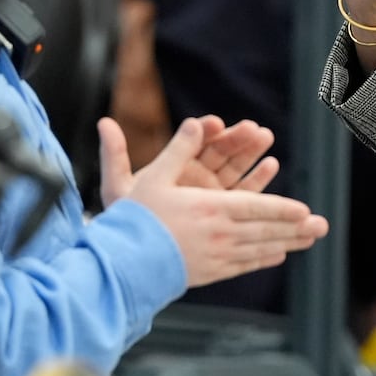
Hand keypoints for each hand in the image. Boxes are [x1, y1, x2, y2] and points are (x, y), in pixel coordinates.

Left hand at [98, 116, 279, 206]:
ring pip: (236, 168)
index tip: (215, 123)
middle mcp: (197, 175)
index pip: (193, 142)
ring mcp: (213, 192)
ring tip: (265, 137)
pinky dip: (258, 179)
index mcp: (174, 165)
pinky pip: (245, 193)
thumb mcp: (119, 185)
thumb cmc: (129, 217)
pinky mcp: (226, 209)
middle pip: (220, 152)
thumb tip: (104, 122)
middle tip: (252, 127)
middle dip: (236, 138)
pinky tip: (271, 165)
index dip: (205, 131)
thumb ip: (115, 154)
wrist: (140, 252)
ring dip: (252, 152)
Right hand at [116, 118, 328, 286]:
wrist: (119, 264)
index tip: (305, 211)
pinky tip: (277, 255)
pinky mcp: (207, 272)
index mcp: (209, 208)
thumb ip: (179, 149)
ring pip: (259, 249)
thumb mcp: (153, 177)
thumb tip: (199, 121)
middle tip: (322, 227)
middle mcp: (218, 234)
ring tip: (309, 241)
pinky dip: (262, 259)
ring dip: (287, 243)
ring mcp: (215, 256)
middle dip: (296, 228)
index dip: (283, 209)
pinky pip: (242, 265)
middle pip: (265, 230)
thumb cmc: (134, 219)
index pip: (256, 207)